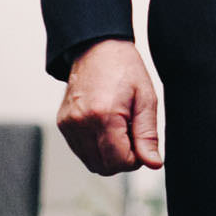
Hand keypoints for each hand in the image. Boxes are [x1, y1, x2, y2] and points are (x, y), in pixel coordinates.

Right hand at [56, 38, 162, 174]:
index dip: (135, 159)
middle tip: (132, 133)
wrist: (97, 49)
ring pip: (91, 162)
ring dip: (109, 154)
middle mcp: (80, 123)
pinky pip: (81, 151)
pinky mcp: (62, 124)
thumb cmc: (125, 69)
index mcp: (103, 116)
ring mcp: (68, 125)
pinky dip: (96, 147)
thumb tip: (153, 163)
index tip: (142, 142)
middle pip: (103, 167)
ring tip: (119, 127)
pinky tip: (106, 127)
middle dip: (122, 158)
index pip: (118, 162)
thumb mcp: (146, 99)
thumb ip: (148, 135)